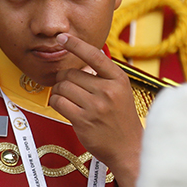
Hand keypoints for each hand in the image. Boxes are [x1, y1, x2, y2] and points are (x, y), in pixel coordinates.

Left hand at [48, 33, 142, 186]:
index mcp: (118, 79)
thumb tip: (80, 61)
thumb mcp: (121, 92)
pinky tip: (65, 107)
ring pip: (62, 87)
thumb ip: (103, 77)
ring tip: (68, 100)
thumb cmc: (121, 120)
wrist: (129, 148)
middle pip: (71, 73)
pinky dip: (56, 102)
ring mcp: (95, 106)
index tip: (62, 37)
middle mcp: (108, 90)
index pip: (94, 55)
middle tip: (70, 89)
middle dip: (65, 80)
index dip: (75, 44)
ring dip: (59, 92)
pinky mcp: (83, 120)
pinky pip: (58, 102)